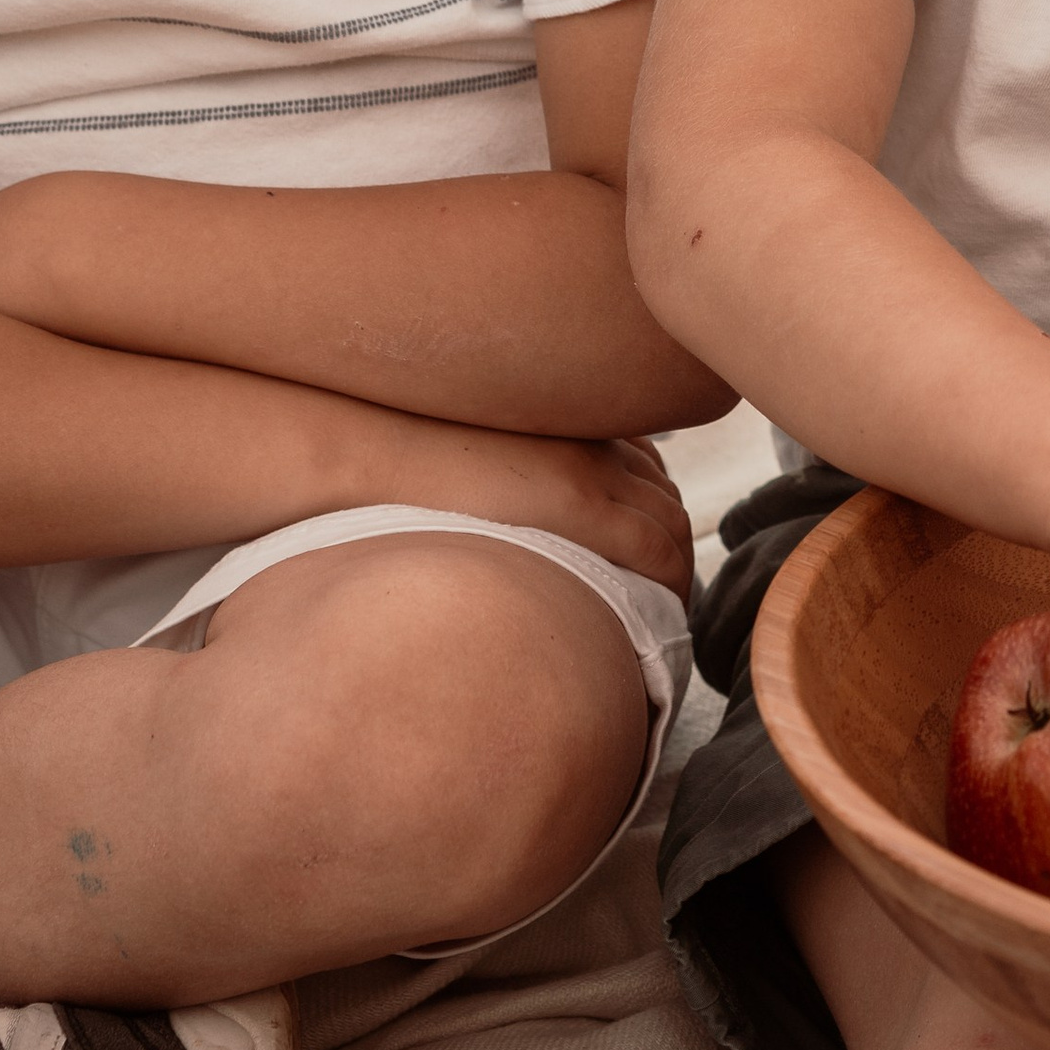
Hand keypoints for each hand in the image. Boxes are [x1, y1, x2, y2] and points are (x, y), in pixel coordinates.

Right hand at [358, 420, 696, 597]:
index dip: (654, 519)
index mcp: (570, 429)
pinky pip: (656, 548)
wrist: (371, 449)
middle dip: (676, 548)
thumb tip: (495, 532)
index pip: (646, 473)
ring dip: (678, 570)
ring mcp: (590, 467)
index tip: (645, 562)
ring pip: (673, 522)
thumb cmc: (402, 473)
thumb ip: (505, 489)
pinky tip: (659, 616)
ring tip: (660, 619)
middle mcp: (593, 440)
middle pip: (666, 497)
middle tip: (661, 601)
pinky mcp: (578, 502)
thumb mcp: (473, 465)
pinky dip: (672, 581)